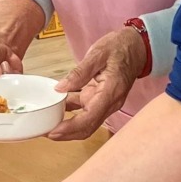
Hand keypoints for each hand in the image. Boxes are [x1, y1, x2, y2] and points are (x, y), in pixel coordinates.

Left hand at [51, 26, 145, 140]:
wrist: (135, 47)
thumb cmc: (119, 47)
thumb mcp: (98, 53)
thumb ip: (79, 72)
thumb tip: (60, 88)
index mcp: (111, 92)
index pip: (90, 118)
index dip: (71, 128)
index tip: (54, 132)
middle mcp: (110, 102)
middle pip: (88, 127)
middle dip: (67, 134)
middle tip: (45, 133)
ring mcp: (105, 102)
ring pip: (86, 122)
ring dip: (67, 127)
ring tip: (47, 125)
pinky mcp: (100, 99)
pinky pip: (85, 112)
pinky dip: (71, 114)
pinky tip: (56, 111)